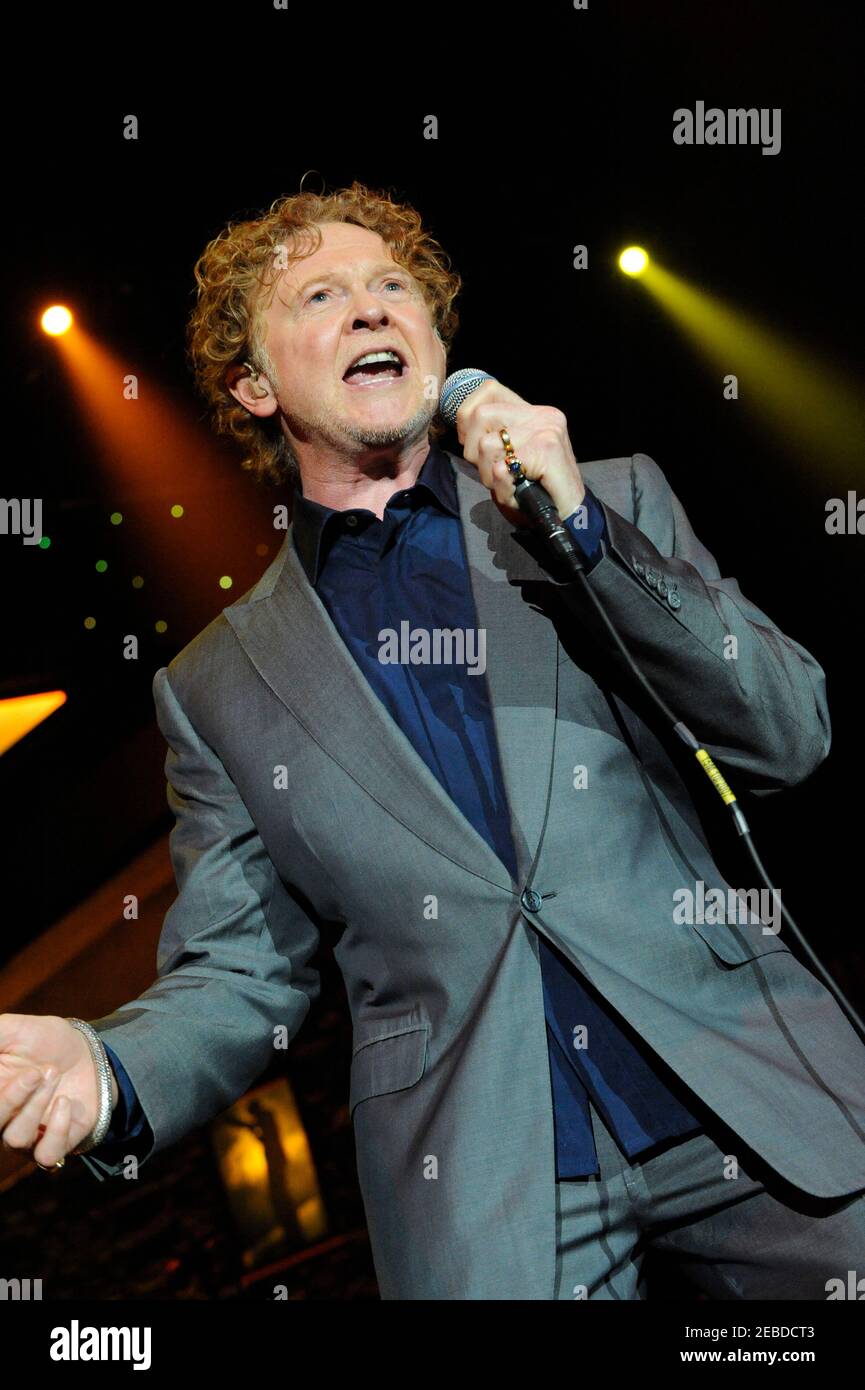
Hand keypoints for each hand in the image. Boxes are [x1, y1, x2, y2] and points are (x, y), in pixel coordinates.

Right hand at [0, 1013, 116, 1168]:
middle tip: (36, 1072)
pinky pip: (47, 1155)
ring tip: (53, 1074)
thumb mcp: (13, 1030)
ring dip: (36, 1106)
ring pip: (16, 1138)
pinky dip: (56, 1130)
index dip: (1, 1096)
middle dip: (12, 1098)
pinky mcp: (56, 1144)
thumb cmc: (43, 1040)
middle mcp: (2, 1120)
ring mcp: (27, 1136)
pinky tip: (65, 1101)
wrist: (86, 1050)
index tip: (5, 1066)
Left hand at [455, 380, 584, 526]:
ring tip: (508, 483)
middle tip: (491, 470)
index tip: (470, 441)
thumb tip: (462, 424)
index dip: (467, 414)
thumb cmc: (535, 490)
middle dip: (472, 450)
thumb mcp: (509, 458)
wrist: (568, 516)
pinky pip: (500, 467)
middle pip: (480, 415)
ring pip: (486, 445)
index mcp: (532, 412)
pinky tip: (517, 492)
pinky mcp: (547, 451)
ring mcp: (546, 431)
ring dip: (487, 473)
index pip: (489, 390)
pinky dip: (501, 487)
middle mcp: (542, 415)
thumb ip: (491, 438)